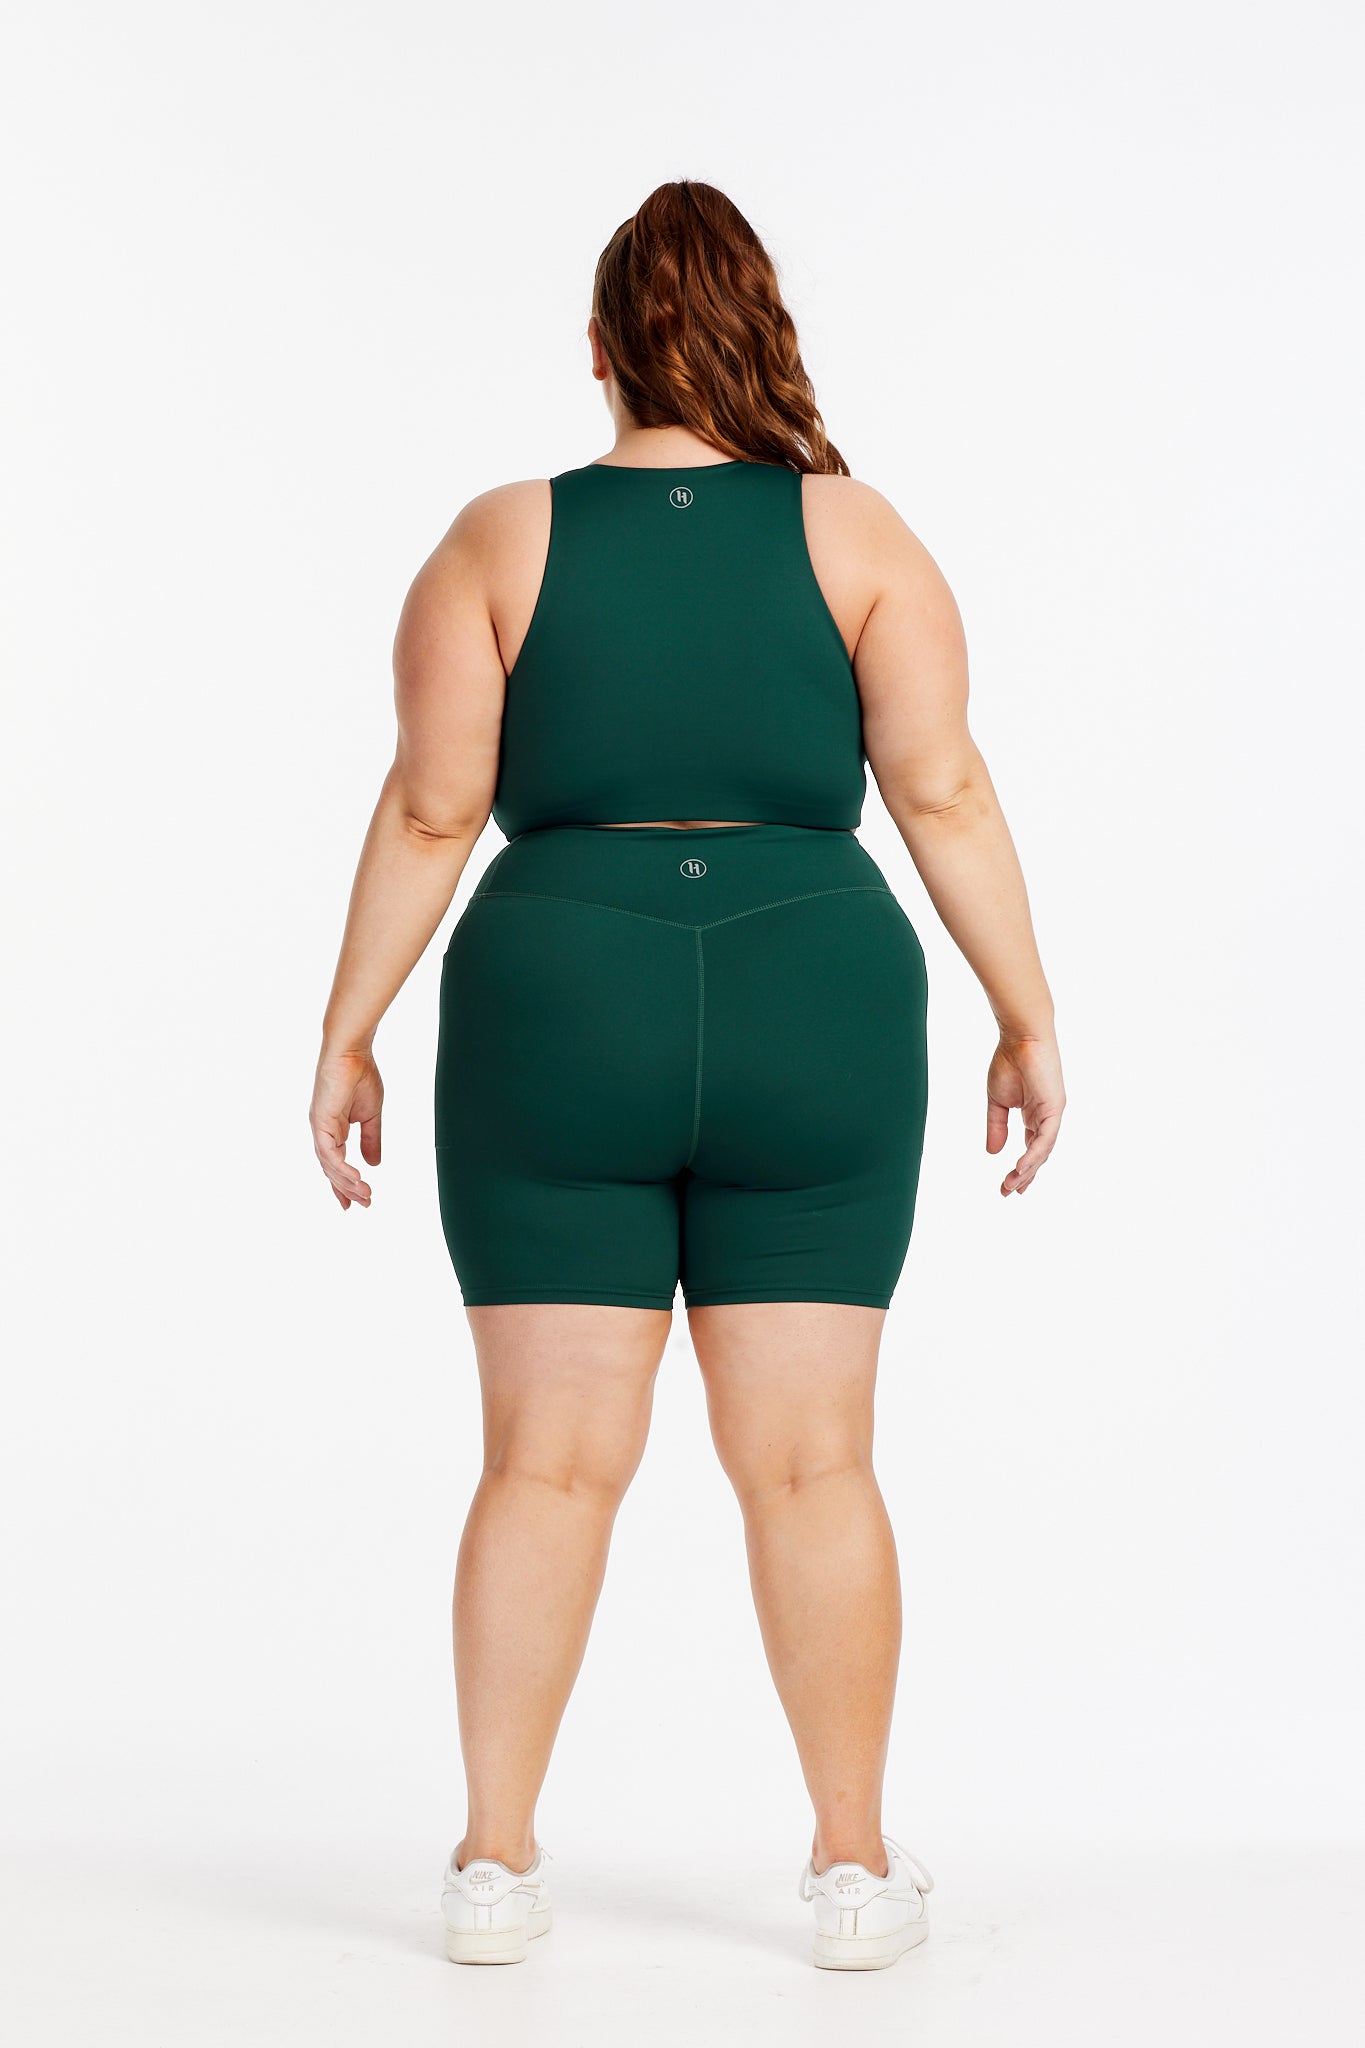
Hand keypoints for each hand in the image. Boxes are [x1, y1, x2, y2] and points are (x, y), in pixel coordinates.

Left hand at [310, 1048, 382, 1208]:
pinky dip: (342, 1167)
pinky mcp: (320, 1122)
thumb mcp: (371, 1115)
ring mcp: (320, 1127)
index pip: (336, 1163)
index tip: (357, 1202)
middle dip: (347, 1189)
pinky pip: (329, 1152)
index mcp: (333, 1128)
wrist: (352, 1052)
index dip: (345, 1184)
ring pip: (330, 1165)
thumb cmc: (361, 1075)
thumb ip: (371, 1139)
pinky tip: (357, 1178)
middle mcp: (323, 1131)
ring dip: (347, 1182)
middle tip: (365, 1204)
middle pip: (331, 1169)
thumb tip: (374, 1164)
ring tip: (365, 1194)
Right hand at [986, 1034, 1064, 1195]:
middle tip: (1009, 1192)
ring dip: (1027, 1169)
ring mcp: (1052, 1113)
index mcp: (1034, 1114)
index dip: (1021, 1168)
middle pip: (1038, 1154)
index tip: (1008, 1186)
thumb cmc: (1009, 1062)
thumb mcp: (997, 1101)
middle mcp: (1046, 1117)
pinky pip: (1046, 1137)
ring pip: (1042, 1150)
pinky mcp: (1054, 1107)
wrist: (1019, 1038)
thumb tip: (992, 1152)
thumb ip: (996, 1126)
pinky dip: (1034, 1154)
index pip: (1030, 1148)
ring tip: (1012, 1185)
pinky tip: (1021, 1167)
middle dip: (1024, 1175)